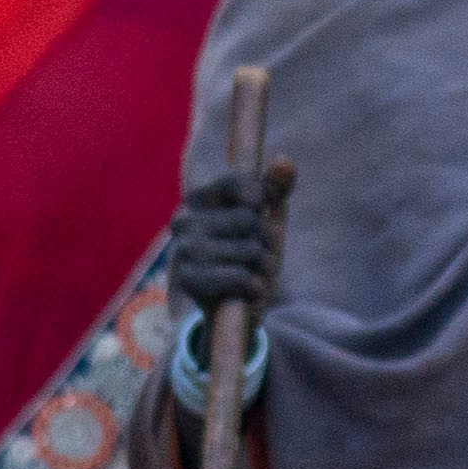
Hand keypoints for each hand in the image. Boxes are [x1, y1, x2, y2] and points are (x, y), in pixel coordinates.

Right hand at [169, 158, 295, 310]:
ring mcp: (183, 250)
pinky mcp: (187, 280)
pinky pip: (237, 276)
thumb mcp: (268, 219)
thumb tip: (284, 159)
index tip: (261, 212)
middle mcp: (184, 220)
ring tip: (253, 273)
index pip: (237, 181)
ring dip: (263, 265)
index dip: (261, 199)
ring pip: (249, 249)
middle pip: (249, 218)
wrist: (232, 308)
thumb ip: (276, 188)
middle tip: (259, 254)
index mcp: (200, 198)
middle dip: (266, 240)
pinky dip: (253, 285)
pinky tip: (251, 290)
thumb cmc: (250, 255)